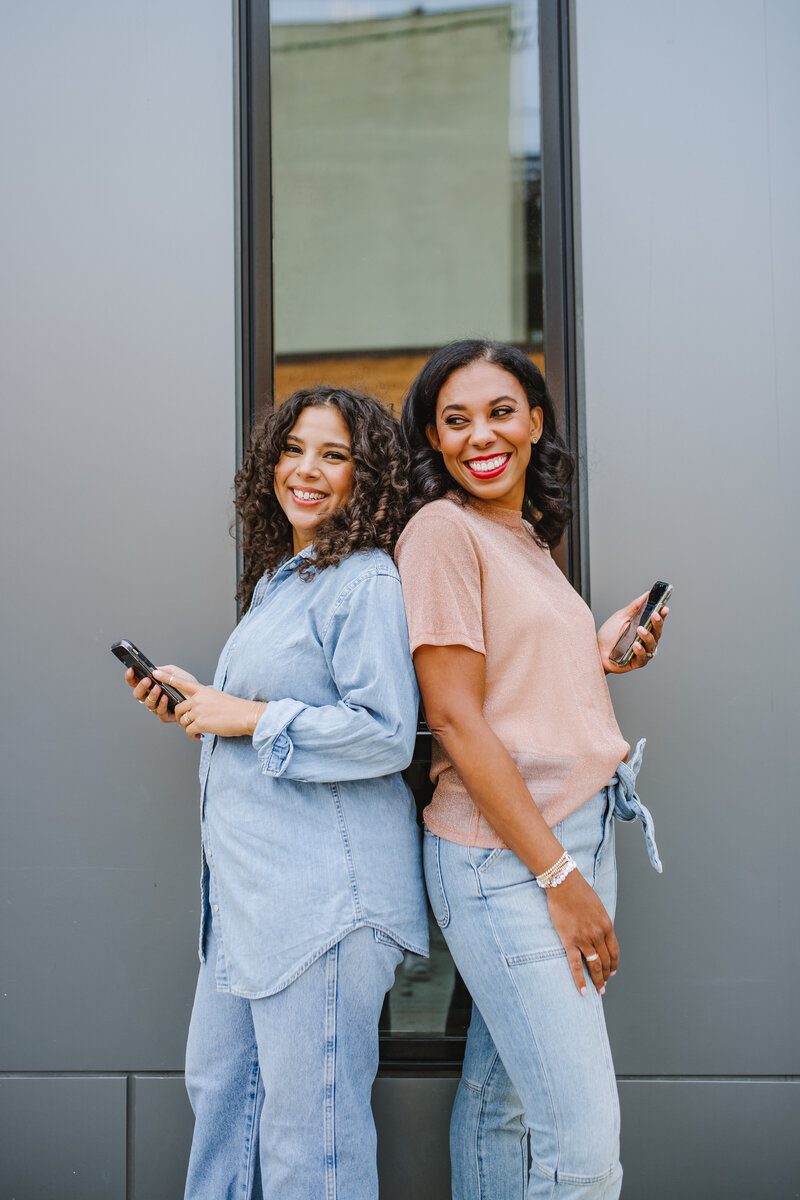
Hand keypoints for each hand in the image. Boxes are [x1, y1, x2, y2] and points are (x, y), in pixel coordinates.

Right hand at [126, 664, 198, 725]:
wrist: (201, 694)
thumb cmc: (187, 683)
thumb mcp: (175, 672)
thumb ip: (164, 671)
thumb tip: (153, 671)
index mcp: (151, 685)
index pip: (135, 681)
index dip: (130, 677)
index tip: (131, 670)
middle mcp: (152, 696)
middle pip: (138, 694)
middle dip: (141, 687)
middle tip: (147, 680)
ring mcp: (158, 706)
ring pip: (148, 704)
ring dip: (152, 695)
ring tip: (158, 688)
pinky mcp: (166, 715)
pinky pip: (160, 713)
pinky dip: (162, 705)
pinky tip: (165, 697)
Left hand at [155, 671, 265, 739]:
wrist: (246, 715)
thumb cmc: (235, 708)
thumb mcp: (217, 698)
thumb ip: (204, 700)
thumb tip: (195, 710)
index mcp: (203, 691)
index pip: (181, 682)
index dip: (167, 678)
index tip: (156, 673)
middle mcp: (198, 699)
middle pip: (179, 708)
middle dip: (182, 717)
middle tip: (189, 722)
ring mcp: (198, 711)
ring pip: (183, 721)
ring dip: (188, 727)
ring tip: (198, 729)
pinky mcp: (200, 723)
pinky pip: (189, 730)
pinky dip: (193, 734)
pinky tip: (200, 735)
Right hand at [545, 869, 619, 994]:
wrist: (564, 884)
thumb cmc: (579, 892)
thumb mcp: (597, 907)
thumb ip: (600, 923)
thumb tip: (600, 935)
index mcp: (606, 925)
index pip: (614, 951)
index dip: (614, 964)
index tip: (612, 972)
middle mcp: (598, 934)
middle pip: (605, 961)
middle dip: (606, 975)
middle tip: (605, 985)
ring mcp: (584, 939)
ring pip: (594, 965)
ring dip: (597, 980)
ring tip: (598, 990)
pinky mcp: (569, 941)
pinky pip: (576, 965)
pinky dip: (580, 980)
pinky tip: (583, 991)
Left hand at [597, 593, 668, 673]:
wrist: (595, 650)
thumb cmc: (608, 635)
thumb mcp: (620, 617)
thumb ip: (634, 606)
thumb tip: (647, 594)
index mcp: (644, 627)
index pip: (656, 621)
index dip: (662, 615)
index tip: (664, 608)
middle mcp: (645, 640)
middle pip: (657, 632)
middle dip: (658, 623)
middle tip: (654, 615)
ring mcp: (642, 651)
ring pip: (652, 645)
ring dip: (648, 636)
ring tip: (640, 630)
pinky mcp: (636, 662)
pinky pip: (643, 658)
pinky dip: (641, 651)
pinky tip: (636, 645)